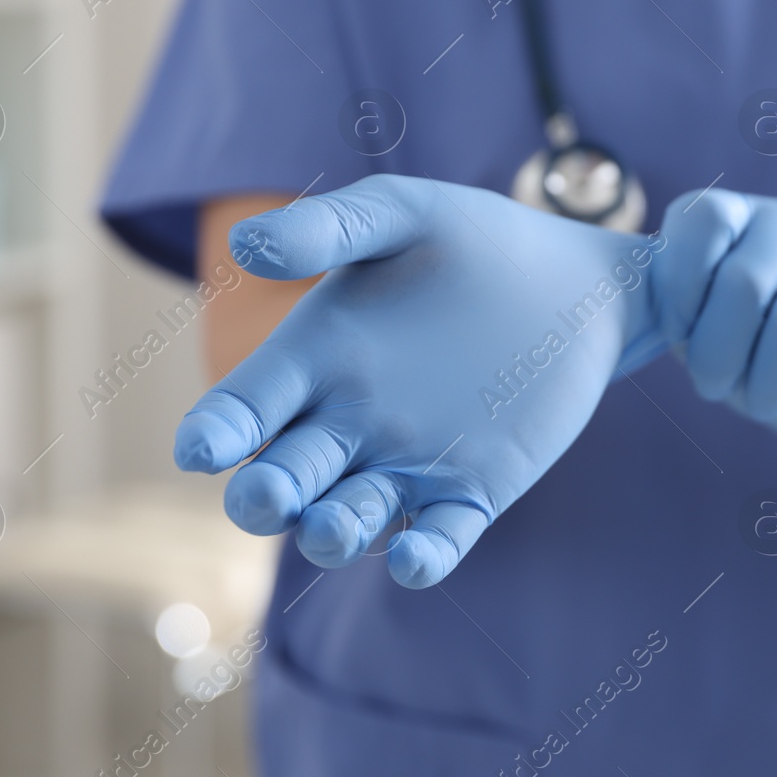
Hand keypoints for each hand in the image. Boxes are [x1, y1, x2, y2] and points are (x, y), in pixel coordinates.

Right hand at [174, 174, 667, 587]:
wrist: (574, 282)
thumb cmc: (475, 241)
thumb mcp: (403, 216)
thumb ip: (328, 229)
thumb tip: (243, 242)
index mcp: (314, 358)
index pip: (243, 407)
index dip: (215, 431)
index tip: (201, 448)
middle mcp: (346, 423)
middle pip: (284, 477)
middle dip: (265, 496)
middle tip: (265, 497)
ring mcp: (406, 465)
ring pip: (348, 519)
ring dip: (333, 533)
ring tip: (332, 528)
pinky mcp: (471, 494)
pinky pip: (437, 539)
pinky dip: (424, 558)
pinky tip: (418, 560)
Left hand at [653, 190, 776, 505]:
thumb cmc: (761, 361)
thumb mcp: (705, 336)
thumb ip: (678, 314)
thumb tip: (662, 316)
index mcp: (747, 218)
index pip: (703, 221)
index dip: (680, 288)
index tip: (680, 336)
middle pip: (745, 281)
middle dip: (718, 354)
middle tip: (715, 389)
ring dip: (770, 382)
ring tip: (765, 402)